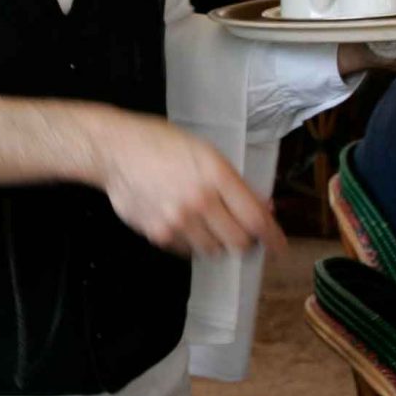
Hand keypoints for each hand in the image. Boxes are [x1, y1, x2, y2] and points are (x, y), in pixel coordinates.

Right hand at [93, 111, 284, 260]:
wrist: (115, 150)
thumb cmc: (163, 145)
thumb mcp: (206, 153)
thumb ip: (235, 183)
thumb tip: (264, 208)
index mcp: (216, 175)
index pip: (255, 218)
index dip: (272, 237)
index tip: (279, 247)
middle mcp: (199, 201)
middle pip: (238, 242)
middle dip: (245, 241)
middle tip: (242, 234)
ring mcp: (177, 221)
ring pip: (214, 251)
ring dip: (219, 242)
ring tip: (209, 224)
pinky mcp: (158, 234)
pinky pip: (188, 251)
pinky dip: (193, 243)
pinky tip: (185, 223)